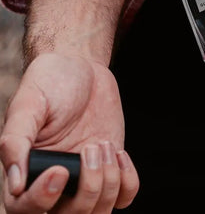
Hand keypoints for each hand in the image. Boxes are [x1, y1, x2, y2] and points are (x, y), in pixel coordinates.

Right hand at [0, 53, 138, 212]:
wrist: (82, 67)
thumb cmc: (49, 82)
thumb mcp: (28, 104)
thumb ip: (16, 140)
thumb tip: (15, 183)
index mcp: (25, 172)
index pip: (24, 211)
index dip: (42, 200)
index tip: (61, 169)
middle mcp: (53, 182)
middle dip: (88, 189)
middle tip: (92, 147)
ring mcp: (84, 178)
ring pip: (97, 212)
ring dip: (108, 183)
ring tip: (103, 145)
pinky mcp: (109, 168)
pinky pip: (124, 197)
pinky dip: (127, 181)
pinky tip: (119, 153)